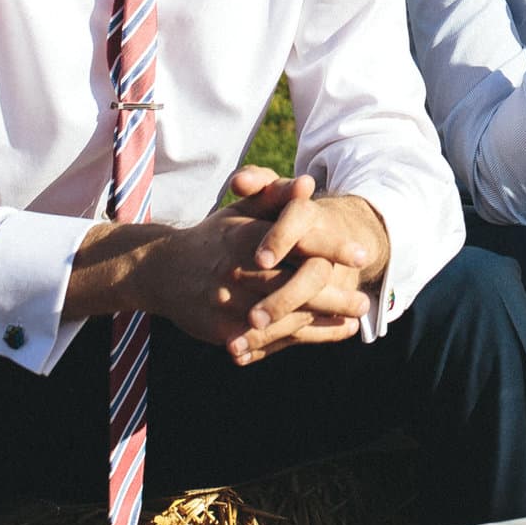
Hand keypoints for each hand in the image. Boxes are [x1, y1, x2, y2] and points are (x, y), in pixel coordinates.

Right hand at [68, 174, 382, 364]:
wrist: (161, 272)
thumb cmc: (213, 237)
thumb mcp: (239, 212)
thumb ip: (274, 196)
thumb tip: (308, 183)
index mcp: (243, 237)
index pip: (294, 242)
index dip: (330, 248)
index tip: (361, 255)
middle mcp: (235, 272)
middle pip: (294, 287)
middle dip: (334, 296)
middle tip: (364, 301)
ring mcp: (228, 305)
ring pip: (284, 319)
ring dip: (322, 324)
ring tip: (352, 322)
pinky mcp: (222, 332)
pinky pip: (267, 341)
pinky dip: (298, 340)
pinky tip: (323, 336)